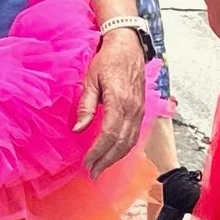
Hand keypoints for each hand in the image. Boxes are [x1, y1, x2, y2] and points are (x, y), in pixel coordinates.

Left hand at [70, 31, 148, 176]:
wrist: (128, 46)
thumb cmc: (108, 60)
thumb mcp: (90, 80)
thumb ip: (85, 106)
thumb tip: (79, 129)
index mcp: (119, 101)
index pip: (109, 135)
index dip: (97, 152)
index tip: (86, 162)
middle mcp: (133, 109)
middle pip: (121, 143)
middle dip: (106, 160)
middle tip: (92, 173)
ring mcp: (140, 110)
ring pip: (130, 141)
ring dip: (116, 157)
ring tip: (101, 167)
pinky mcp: (141, 110)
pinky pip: (135, 135)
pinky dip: (124, 148)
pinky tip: (114, 154)